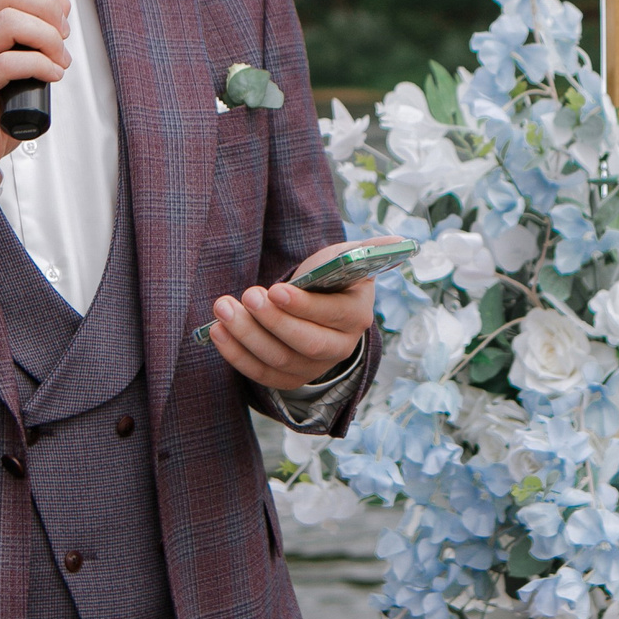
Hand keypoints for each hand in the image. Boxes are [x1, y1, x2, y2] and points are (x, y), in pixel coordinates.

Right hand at [0, 0, 67, 182]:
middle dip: (45, 5)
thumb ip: (28, 37)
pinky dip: (40, 64)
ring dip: (47, 35)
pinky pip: (9, 62)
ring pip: (8, 21)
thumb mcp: (8, 64)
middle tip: (62, 31)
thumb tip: (59, 10)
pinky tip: (52, 74)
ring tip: (59, 57)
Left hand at [206, 240, 377, 390]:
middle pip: (306, 344)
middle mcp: (340, 348)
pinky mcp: (288, 377)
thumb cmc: (331, 275)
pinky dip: (236, 355)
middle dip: (271, 322)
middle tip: (245, 296)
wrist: (318, 303)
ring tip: (223, 307)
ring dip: (246, 335)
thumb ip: (370, 249)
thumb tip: (399, 241)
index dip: (303, 306)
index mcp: (356, 316)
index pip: (332, 317)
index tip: (274, 290)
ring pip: (279, 360)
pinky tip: (218, 331)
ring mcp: (313, 368)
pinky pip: (260, 374)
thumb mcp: (349, 257)